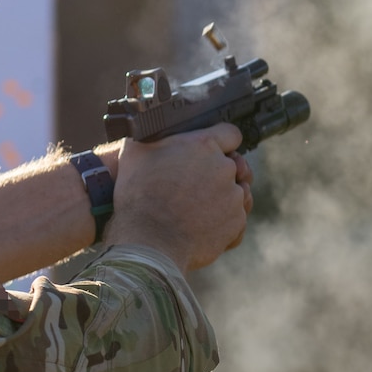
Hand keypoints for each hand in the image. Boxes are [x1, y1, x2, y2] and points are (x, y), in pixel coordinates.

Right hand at [105, 123, 251, 270]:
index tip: (213, 151)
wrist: (148, 242)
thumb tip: (143, 128)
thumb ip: (149, 137)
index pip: (230, 133)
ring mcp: (233, 197)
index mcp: (203, 146)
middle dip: (219, 174)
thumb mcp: (134, 154)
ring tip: (197, 210)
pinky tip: (203, 227)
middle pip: (234, 166)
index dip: (222, 142)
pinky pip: (236, 220)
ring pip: (237, 194)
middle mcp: (224, 169)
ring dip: (222, 199)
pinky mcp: (236, 223)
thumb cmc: (138, 196)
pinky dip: (223, 224)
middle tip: (198, 186)